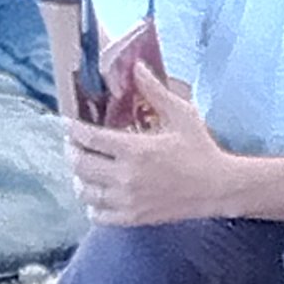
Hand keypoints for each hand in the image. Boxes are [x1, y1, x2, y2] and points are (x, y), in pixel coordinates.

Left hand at [66, 77, 238, 230]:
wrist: (216, 187)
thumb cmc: (199, 148)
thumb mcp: (180, 114)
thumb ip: (154, 91)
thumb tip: (136, 66)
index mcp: (135, 149)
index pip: (91, 139)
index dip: (74, 130)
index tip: (67, 124)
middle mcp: (126, 176)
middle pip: (81, 165)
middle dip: (72, 152)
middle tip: (72, 144)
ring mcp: (127, 200)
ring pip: (85, 192)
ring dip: (79, 178)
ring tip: (82, 168)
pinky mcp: (132, 217)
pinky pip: (98, 214)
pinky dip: (91, 204)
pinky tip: (95, 193)